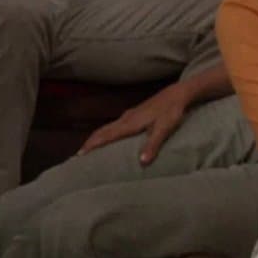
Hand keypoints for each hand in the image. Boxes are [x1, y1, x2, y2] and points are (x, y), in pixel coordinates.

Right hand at [78, 81, 194, 162]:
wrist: (178, 94)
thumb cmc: (171, 111)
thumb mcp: (164, 129)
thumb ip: (152, 145)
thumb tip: (142, 162)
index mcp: (130, 123)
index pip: (105, 135)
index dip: (92, 145)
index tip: (79, 155)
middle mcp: (126, 118)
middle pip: (102, 131)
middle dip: (90, 142)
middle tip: (79, 155)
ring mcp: (130, 115)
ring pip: (108, 127)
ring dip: (97, 137)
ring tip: (90, 148)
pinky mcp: (135, 113)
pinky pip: (115, 125)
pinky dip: (107, 132)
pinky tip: (110, 137)